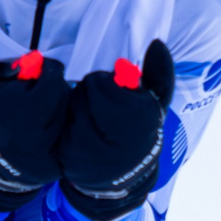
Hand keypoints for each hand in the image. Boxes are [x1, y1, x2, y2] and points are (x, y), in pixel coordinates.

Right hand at [0, 28, 69, 210]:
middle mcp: (30, 130)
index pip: (51, 75)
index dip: (44, 71)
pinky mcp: (52, 165)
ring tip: (41, 112)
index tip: (35, 75)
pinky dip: (62, 130)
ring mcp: (43, 150)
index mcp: (12, 106)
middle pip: (62, 94)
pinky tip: (46, 130)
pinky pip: (68, 138)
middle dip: (52, 89)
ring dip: (59, 108)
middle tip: (38, 93)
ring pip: (67, 115)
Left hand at [57, 40, 173, 220]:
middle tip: (99, 103)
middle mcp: (119, 140)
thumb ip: (160, 73)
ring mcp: (93, 155)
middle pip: (85, 94)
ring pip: (72, 111)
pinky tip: (80, 131)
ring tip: (91, 117)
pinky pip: (61, 131)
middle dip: (89, 93)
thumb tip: (156, 44)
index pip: (101, 83)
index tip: (114, 92)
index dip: (105, 83)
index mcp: (141, 120)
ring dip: (77, 108)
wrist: (126, 176)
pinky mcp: (73, 163)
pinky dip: (67, 127)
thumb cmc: (141, 129)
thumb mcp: (156, 103)